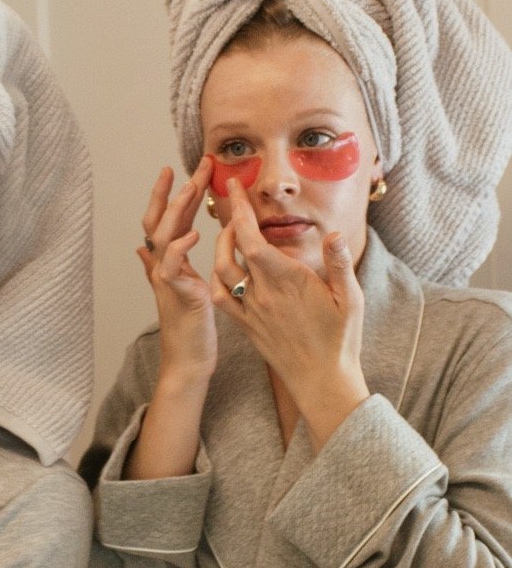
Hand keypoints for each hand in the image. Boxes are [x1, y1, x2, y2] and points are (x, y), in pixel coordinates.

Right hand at [137, 159, 217, 387]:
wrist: (188, 361)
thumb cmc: (188, 328)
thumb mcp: (177, 290)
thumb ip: (160, 266)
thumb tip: (140, 248)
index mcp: (166, 262)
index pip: (163, 220)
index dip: (169, 194)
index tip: (182, 168)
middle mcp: (161, 267)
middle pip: (159, 220)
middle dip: (177, 190)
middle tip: (197, 164)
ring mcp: (167, 280)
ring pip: (163, 237)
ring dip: (177, 210)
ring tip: (192, 187)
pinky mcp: (178, 295)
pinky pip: (172, 268)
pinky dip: (179, 249)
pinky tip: (193, 234)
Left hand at [212, 180, 368, 445]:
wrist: (321, 382)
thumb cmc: (340, 340)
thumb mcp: (350, 299)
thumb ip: (339, 264)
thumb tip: (334, 234)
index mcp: (286, 281)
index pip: (253, 238)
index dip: (241, 210)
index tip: (234, 186)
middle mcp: (262, 294)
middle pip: (231, 251)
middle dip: (229, 223)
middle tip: (234, 204)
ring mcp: (251, 311)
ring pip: (220, 274)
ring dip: (220, 249)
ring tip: (231, 234)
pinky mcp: (246, 326)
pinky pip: (221, 299)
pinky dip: (217, 279)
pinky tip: (226, 271)